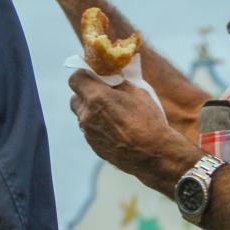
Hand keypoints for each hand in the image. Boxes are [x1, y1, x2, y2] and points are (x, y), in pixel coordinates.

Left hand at [68, 70, 201, 194]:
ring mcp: (88, 132)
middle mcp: (87, 115)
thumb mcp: (137, 92)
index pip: (76, 79)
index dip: (84, 74)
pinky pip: (89, 129)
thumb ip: (119, 82)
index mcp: (97, 98)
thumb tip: (111, 75)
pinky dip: (96, 123)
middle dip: (86, 92)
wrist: (154, 155)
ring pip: (81, 114)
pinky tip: (114, 126)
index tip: (95, 75)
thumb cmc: (148, 121)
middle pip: (75, 97)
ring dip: (91, 109)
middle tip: (103, 92)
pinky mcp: (93, 145)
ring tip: (111, 110)